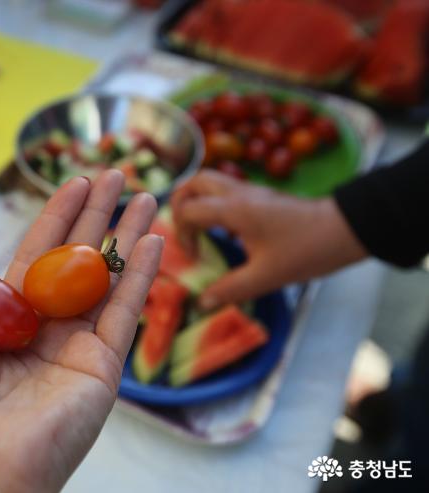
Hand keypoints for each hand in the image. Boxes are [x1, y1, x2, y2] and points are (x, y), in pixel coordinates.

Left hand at [0, 170, 162, 492]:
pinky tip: (153, 240)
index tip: (75, 181)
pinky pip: (125, 314)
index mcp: (1, 325)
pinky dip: (141, 275)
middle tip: (117, 173)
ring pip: (108, 281)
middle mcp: (41, 335)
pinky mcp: (100, 371)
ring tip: (148, 193)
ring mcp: (73, 352)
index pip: (35, 258)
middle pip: (76, 262)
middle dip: (96, 217)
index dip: (56, 218)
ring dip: (128, 236)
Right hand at [172, 170, 367, 308]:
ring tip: (201, 229)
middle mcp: (238, 193)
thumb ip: (230, 289)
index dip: (182, 234)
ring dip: (197, 201)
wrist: (347, 229)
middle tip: (186, 231)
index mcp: (234, 209)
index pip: (188, 210)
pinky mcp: (262, 195)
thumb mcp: (266, 277)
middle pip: (194, 182)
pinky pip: (227, 190)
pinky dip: (215, 204)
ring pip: (210, 181)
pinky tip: (226, 230)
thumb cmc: (307, 250)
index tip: (196, 256)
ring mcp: (251, 190)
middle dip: (180, 204)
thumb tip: (203, 302)